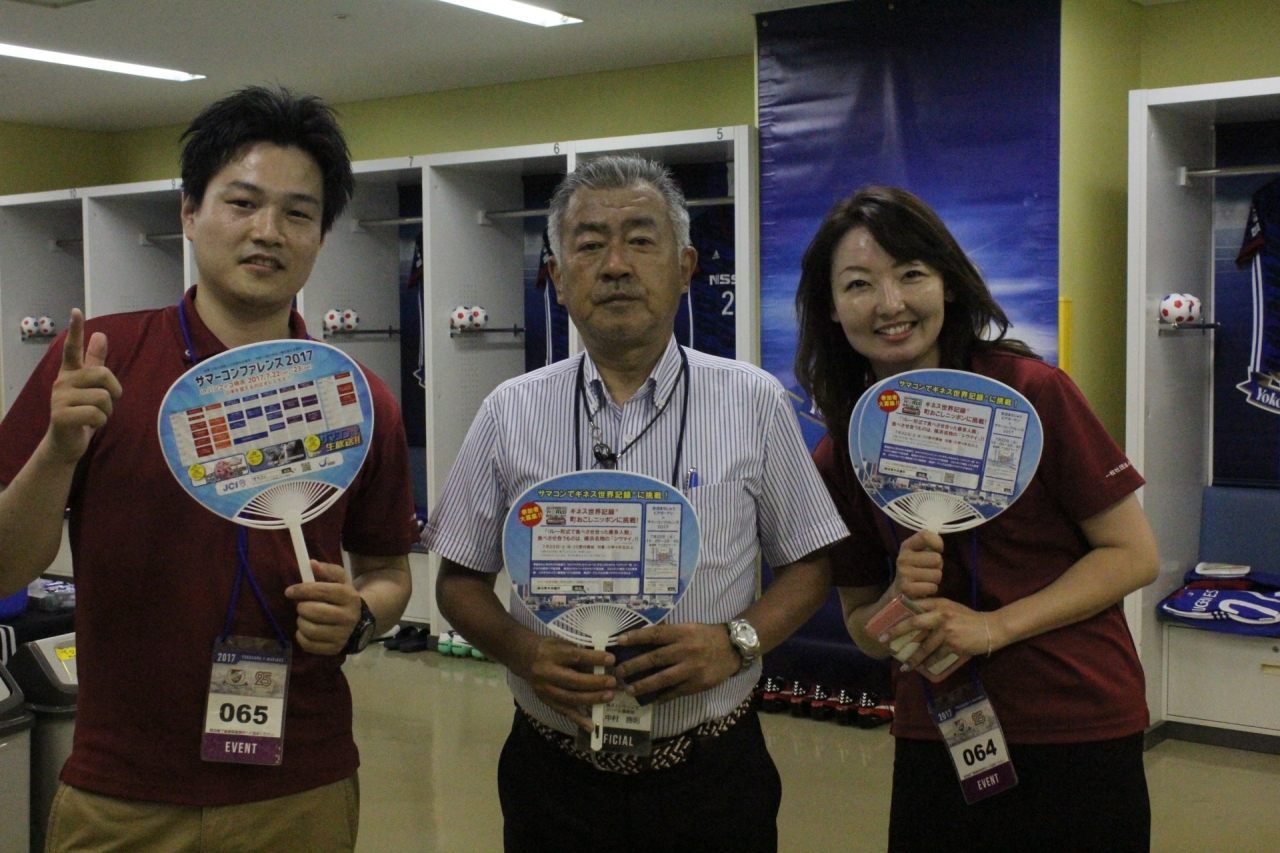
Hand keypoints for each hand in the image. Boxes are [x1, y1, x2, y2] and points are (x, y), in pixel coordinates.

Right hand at [46, 309, 120, 465]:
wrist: (66, 442)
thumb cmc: (82, 412)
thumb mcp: (91, 386)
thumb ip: (95, 362)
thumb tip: (100, 334)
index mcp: (70, 373)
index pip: (72, 348)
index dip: (76, 330)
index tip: (76, 310)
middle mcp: (62, 381)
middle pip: (104, 374)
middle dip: (113, 392)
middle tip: (103, 405)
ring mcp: (59, 398)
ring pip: (104, 398)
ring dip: (107, 412)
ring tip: (93, 416)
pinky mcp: (61, 416)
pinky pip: (97, 414)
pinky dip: (100, 422)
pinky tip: (88, 426)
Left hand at [285, 560, 363, 654]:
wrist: (357, 621)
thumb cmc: (342, 597)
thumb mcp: (339, 580)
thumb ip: (326, 570)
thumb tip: (311, 564)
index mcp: (350, 596)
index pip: (321, 591)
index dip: (302, 590)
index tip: (289, 591)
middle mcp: (348, 616)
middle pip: (312, 611)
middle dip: (301, 606)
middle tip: (302, 605)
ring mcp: (342, 635)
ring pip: (308, 629)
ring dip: (301, 621)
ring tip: (305, 617)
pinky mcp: (334, 649)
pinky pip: (307, 644)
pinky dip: (301, 636)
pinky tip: (306, 629)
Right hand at [522, 636, 615, 731]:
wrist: (524, 658)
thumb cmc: (550, 648)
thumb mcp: (563, 644)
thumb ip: (580, 653)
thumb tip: (603, 664)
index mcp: (552, 654)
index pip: (575, 656)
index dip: (594, 658)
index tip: (611, 659)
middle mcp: (547, 673)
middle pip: (573, 680)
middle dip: (595, 682)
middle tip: (613, 682)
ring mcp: (546, 690)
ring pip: (570, 698)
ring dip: (592, 699)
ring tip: (609, 696)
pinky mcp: (546, 701)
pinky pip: (564, 711)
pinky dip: (578, 719)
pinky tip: (591, 726)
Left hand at [613, 622, 740, 702]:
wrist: (733, 649)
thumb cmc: (706, 636)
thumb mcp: (688, 627)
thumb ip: (668, 633)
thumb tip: (641, 638)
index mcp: (683, 633)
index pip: (655, 634)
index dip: (636, 637)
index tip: (619, 641)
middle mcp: (686, 650)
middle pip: (654, 659)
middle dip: (633, 666)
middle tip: (618, 672)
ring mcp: (692, 669)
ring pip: (662, 679)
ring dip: (643, 685)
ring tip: (629, 689)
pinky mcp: (698, 684)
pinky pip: (676, 692)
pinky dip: (662, 696)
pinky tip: (651, 699)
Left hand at [884, 598, 996, 673]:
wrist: (991, 628)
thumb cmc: (968, 619)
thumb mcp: (951, 608)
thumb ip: (934, 610)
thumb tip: (913, 619)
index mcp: (939, 604)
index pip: (915, 606)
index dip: (901, 612)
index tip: (888, 621)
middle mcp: (941, 615)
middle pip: (914, 624)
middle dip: (896, 632)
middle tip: (884, 640)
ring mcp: (947, 631)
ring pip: (925, 646)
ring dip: (913, 658)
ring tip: (905, 666)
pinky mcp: (954, 645)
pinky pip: (937, 656)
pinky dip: (929, 663)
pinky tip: (923, 668)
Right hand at [891, 529, 943, 600]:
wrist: (900, 591)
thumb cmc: (916, 569)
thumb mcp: (919, 552)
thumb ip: (928, 541)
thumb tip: (936, 525)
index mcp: (906, 546)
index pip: (925, 535)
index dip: (938, 542)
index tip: (938, 549)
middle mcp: (903, 558)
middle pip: (937, 558)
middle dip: (938, 567)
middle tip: (929, 570)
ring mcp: (904, 574)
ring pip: (937, 575)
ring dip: (935, 579)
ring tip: (925, 580)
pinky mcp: (907, 589)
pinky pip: (932, 587)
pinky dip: (931, 590)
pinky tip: (922, 589)